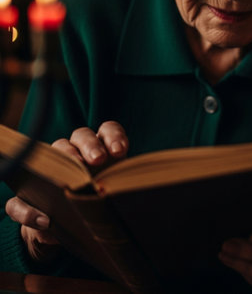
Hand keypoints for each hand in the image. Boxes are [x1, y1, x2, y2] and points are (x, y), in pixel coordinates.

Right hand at [6, 121, 128, 261]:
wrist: (72, 233)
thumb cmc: (100, 207)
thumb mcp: (112, 201)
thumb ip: (117, 194)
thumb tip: (120, 198)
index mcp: (102, 150)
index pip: (107, 130)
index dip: (114, 136)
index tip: (119, 151)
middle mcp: (76, 153)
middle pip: (82, 136)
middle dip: (90, 145)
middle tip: (98, 159)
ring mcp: (51, 171)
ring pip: (54, 152)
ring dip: (64, 159)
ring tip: (74, 177)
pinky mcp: (26, 200)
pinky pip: (19, 203)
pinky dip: (29, 211)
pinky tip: (45, 221)